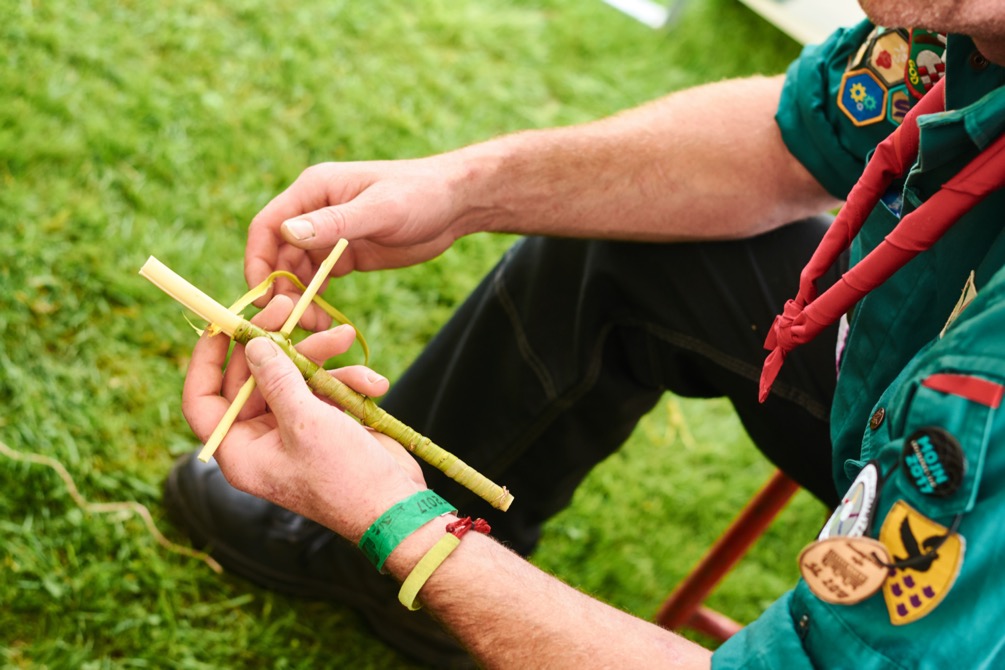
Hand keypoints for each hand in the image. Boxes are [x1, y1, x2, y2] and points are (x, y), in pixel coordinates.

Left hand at [182, 296, 426, 540]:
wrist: (397, 507)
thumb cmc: (345, 476)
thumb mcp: (305, 422)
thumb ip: (277, 379)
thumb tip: (253, 345)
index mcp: (242, 450)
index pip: (203, 400)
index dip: (207, 360)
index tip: (221, 324)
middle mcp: (262, 439)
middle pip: (254, 376)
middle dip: (279, 343)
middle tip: (290, 307)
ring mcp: (295, 430)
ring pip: (294, 375)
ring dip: (323, 357)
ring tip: (346, 338)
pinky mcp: (327, 423)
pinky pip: (326, 388)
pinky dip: (348, 380)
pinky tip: (372, 384)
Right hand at [246, 155, 474, 328]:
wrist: (455, 204)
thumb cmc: (420, 195)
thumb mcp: (380, 210)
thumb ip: (334, 222)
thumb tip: (287, 233)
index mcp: (314, 191)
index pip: (267, 227)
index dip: (257, 261)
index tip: (261, 297)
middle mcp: (313, 212)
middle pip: (277, 255)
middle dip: (279, 290)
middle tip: (293, 323)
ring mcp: (328, 235)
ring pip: (295, 272)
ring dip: (297, 300)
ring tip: (312, 327)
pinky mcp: (345, 255)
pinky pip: (318, 280)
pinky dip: (314, 301)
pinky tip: (323, 321)